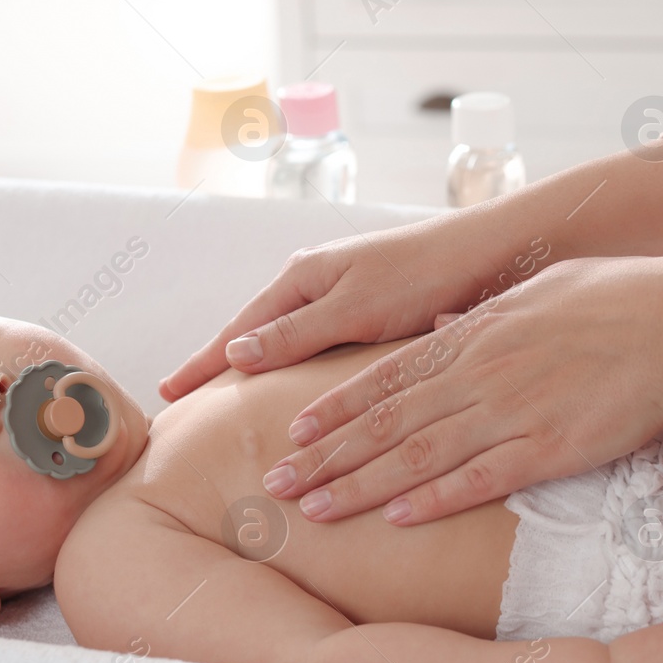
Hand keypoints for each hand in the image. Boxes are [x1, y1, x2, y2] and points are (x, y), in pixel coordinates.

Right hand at [159, 213, 550, 401]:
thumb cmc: (425, 272)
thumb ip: (296, 333)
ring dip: (261, 375)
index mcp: (304, 278)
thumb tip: (234, 354)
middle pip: (257, 337)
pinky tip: (301, 396)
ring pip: (290, 347)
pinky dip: (303, 374)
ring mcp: (347, 300)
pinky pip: (325, 352)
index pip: (238, 330)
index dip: (203, 364)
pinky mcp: (378, 316)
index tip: (167, 396)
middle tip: (186, 408)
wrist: (495, 254)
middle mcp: (320, 287)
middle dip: (221, 369)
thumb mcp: (354, 307)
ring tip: (232, 409)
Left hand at [262, 256, 662, 524]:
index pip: (387, 377)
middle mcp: (478, 374)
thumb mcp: (535, 291)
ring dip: (359, 484)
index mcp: (473, 335)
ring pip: (417, 456)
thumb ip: (484, 316)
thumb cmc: (614, 298)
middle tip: (277, 481)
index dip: (337, 408)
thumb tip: (446, 325)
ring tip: (313, 508)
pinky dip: (434, 500)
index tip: (295, 429)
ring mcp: (510, 412)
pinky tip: (396, 518)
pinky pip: (480, 480)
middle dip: (326, 454)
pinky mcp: (548, 448)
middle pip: (385, 423)